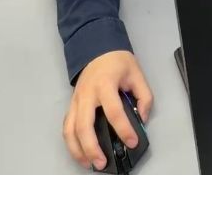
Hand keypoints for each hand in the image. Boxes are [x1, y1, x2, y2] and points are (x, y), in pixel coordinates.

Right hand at [62, 50, 152, 171]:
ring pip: (70, 129)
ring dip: (77, 149)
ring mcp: (76, 101)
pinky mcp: (71, 105)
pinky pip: (67, 126)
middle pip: (84, 126)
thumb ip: (144, 97)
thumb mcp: (137, 75)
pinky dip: (71, 142)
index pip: (114, 112)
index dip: (124, 129)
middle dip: (92, 148)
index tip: (132, 142)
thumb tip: (142, 119)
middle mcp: (87, 95)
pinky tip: (80, 152)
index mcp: (105, 85)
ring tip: (88, 164)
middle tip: (102, 163)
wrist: (97, 48)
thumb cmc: (117, 62)